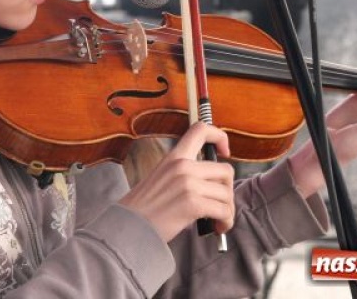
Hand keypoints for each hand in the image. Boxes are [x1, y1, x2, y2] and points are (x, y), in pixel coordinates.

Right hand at [118, 122, 234, 242]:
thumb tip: (212, 183)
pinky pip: (223, 210)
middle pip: (226, 170)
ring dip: (228, 210)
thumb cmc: (144, 207)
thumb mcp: (161, 177)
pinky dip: (225, 221)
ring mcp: (187, 183)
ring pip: (227, 193)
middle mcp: (182, 166)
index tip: (224, 152)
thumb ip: (184, 173)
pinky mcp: (192, 203)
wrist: (128, 226)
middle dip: (228, 190)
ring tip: (218, 221)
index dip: (219, 137)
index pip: (201, 130)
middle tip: (221, 205)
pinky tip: (217, 227)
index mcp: (174, 156)